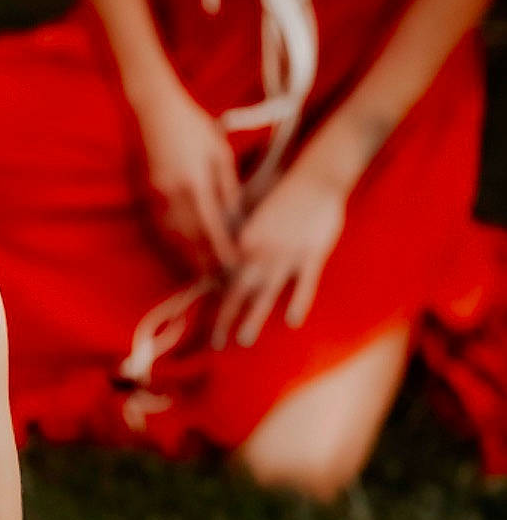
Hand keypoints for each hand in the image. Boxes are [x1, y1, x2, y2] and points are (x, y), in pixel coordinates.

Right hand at [135, 82, 240, 272]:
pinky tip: (179, 255)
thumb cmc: (192, 125)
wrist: (151, 109)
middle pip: (190, 241)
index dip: (223, 253)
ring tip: (201, 277)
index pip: (212, 229)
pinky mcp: (143, 195)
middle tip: (220, 285)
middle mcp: (172, 196)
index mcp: (195, 183)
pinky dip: (170, 245)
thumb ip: (227, 187)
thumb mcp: (219, 151)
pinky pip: (158, 228)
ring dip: (186, 260)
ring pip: (172, 238)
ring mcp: (154, 197)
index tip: (236, 269)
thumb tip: (235, 218)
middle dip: (205, 265)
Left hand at [212, 164, 347, 348]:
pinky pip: (305, 283)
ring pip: (265, 292)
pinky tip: (291, 321)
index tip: (204, 322)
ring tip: (243, 340)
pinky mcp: (312, 255)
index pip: (222, 277)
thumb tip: (220, 253)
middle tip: (215, 343)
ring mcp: (286, 255)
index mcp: (242, 241)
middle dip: (224, 318)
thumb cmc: (282, 192)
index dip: (213, 301)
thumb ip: (238, 233)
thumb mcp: (252, 212)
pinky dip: (298, 301)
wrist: (315, 175)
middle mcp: (259, 251)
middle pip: (237, 290)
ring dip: (253, 317)